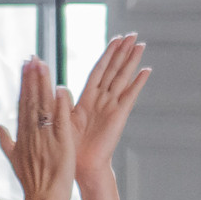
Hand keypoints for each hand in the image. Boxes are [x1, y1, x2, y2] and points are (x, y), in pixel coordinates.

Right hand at [0, 58, 76, 199]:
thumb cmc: (30, 183)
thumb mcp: (13, 159)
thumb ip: (5, 140)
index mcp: (22, 134)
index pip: (23, 103)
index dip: (25, 83)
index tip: (26, 66)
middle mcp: (32, 133)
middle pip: (32, 99)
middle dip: (33, 77)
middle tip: (33, 57)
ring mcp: (46, 138)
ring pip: (44, 106)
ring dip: (44, 84)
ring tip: (43, 65)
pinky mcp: (62, 144)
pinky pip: (61, 121)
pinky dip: (62, 105)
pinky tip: (61, 89)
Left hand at [72, 35, 149, 184]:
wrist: (80, 165)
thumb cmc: (70, 146)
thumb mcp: (61, 118)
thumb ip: (60, 101)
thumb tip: (55, 85)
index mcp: (87, 99)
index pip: (99, 70)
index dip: (107, 54)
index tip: (115, 38)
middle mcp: (102, 100)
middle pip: (114, 70)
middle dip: (122, 52)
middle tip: (132, 34)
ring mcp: (112, 106)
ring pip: (122, 78)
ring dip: (131, 61)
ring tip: (140, 45)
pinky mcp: (119, 116)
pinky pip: (129, 96)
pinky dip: (138, 83)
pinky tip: (146, 71)